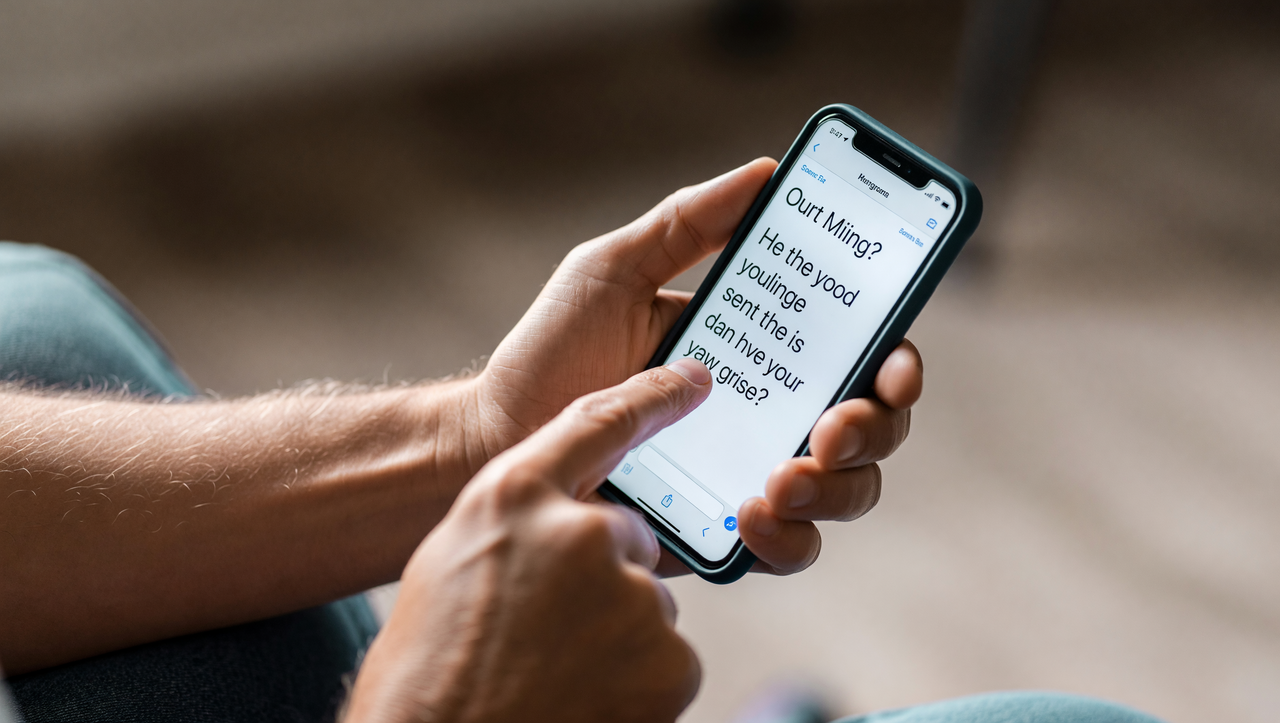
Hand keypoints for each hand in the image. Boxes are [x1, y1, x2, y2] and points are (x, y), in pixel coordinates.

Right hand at [345, 361, 712, 722]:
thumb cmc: (427, 672)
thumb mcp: (447, 566)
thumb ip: (516, 525)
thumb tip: (568, 520)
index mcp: (513, 498)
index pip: (596, 423)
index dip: (649, 397)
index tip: (693, 379)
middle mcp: (579, 531)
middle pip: (627, 536)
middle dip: (602, 576)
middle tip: (547, 630)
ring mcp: (629, 594)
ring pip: (644, 604)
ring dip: (615, 635)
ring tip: (552, 673)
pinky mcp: (669, 659)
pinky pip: (667, 658)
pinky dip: (637, 683)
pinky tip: (584, 700)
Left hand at [465, 159, 924, 576]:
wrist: (498, 437)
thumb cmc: (553, 353)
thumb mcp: (614, 270)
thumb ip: (687, 224)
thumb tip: (763, 171)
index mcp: (759, 349)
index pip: (857, 350)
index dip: (896, 357)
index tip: (893, 361)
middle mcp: (768, 413)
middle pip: (873, 425)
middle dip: (875, 428)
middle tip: (831, 426)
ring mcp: (751, 473)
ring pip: (846, 491)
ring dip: (838, 487)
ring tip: (784, 477)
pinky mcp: (722, 531)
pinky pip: (789, 547)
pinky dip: (789, 539)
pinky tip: (751, 517)